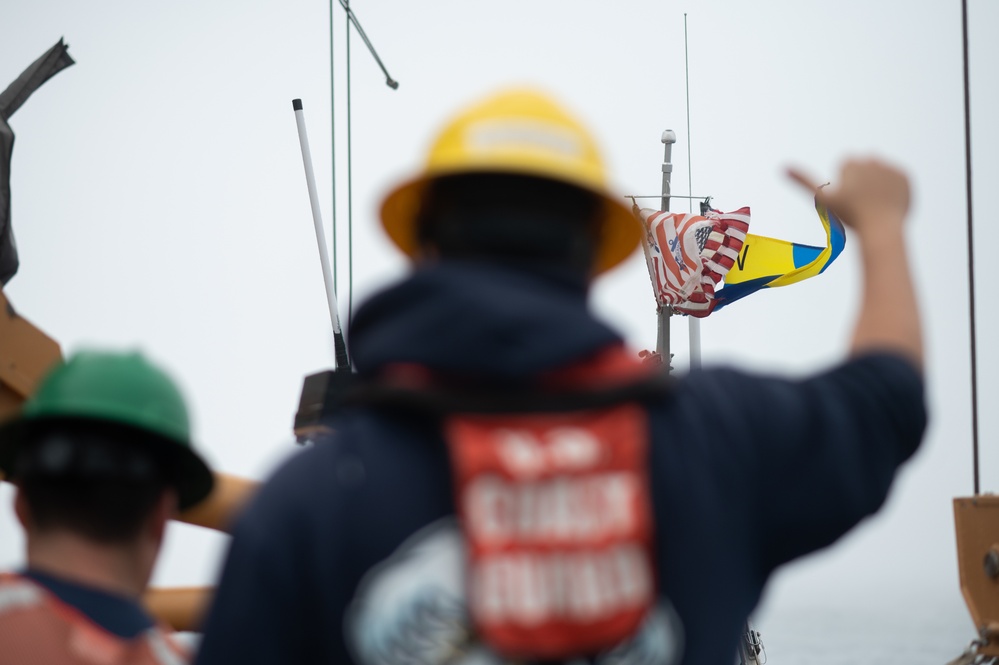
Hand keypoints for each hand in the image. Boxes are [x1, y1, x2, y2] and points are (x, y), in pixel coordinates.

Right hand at [787, 158, 909, 235]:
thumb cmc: (849, 216)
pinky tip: (888, 204)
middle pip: (863, 170)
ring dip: (877, 186)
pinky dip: (892, 192)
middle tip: (861, 204)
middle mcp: (872, 159)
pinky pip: (896, 182)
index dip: (844, 187)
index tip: (848, 200)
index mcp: (851, 162)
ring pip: (879, 175)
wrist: (881, 228)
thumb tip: (782, 167)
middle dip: (861, 183)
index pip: (846, 169)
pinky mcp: (906, 176)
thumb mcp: (822, 199)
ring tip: (874, 205)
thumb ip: (802, 181)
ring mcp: (890, 167)